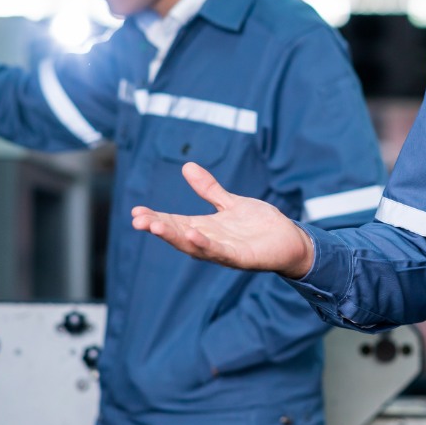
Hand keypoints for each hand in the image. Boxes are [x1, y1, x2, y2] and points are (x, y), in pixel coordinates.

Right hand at [132, 163, 315, 277]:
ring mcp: (224, 252)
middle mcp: (211, 242)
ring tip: (156, 226)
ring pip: (194, 245)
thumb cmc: (259, 225)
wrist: (289, 240)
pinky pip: (220, 251)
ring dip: (175, 236)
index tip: (135, 212)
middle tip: (137, 220)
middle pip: (179, 234)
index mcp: (205, 228)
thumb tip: (187, 166)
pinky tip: (192, 234)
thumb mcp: (230, 203)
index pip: (175, 222)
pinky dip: (205, 244)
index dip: (156, 218)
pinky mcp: (241, 258)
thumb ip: (209, 189)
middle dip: (159, 228)